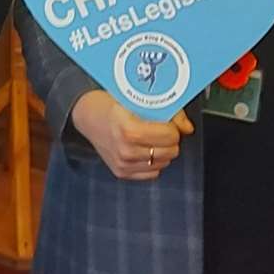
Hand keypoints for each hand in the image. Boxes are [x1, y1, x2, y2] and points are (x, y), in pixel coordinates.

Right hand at [71, 91, 192, 180]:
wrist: (86, 116)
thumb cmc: (111, 104)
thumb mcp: (137, 100)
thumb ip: (167, 112)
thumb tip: (187, 128)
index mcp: (128, 130)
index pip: (170, 136)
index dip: (172, 126)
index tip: (166, 120)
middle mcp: (125, 150)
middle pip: (170, 151)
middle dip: (170, 139)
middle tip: (160, 128)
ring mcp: (123, 164)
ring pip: (164, 162)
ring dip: (162, 150)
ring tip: (150, 137)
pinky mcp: (122, 173)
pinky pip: (153, 173)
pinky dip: (153, 161)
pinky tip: (143, 148)